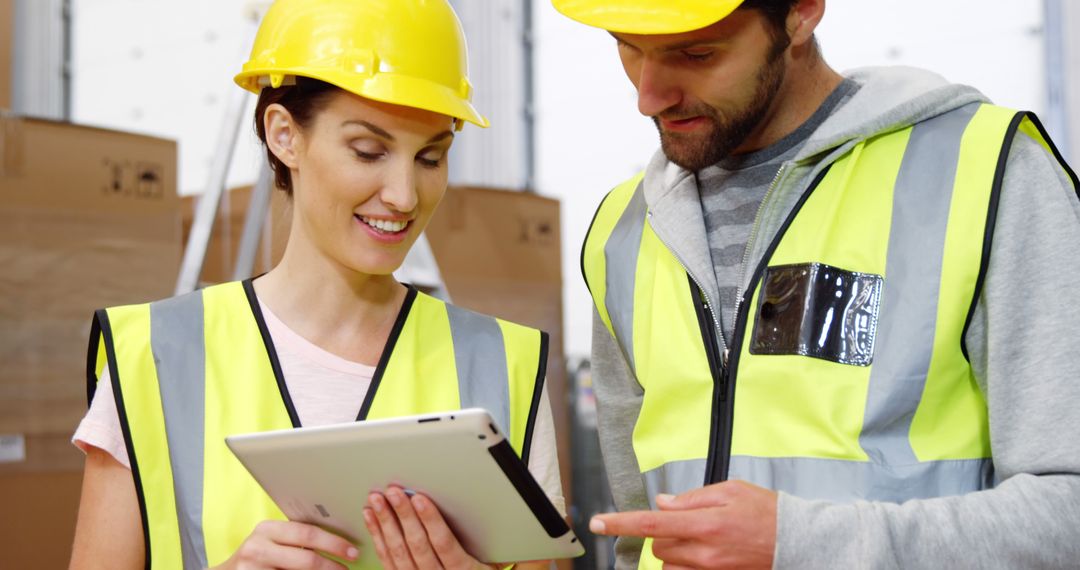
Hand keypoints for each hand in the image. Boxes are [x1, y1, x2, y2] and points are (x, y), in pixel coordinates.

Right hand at [212, 520, 358, 569]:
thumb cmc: (259, 555)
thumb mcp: (272, 540)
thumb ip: (296, 537)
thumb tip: (339, 540)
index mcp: (267, 529)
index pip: (307, 533)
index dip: (334, 543)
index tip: (353, 552)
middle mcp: (257, 548)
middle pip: (306, 559)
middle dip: (332, 566)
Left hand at [364, 486, 493, 569]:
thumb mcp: (493, 559)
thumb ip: (488, 539)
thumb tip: (492, 507)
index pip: (444, 544)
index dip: (430, 520)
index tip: (419, 498)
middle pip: (417, 546)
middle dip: (403, 516)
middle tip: (393, 492)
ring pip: (397, 552)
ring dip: (385, 523)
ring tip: (377, 500)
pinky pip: (386, 559)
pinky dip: (377, 536)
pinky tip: (371, 518)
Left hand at [589, 479, 777, 569]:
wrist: (796, 541)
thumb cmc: (765, 511)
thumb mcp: (729, 489)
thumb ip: (691, 497)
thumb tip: (662, 503)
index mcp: (705, 523)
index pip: (650, 524)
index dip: (619, 524)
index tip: (597, 523)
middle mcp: (704, 551)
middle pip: (657, 544)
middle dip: (663, 531)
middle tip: (689, 520)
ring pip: (668, 562)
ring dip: (673, 548)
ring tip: (700, 536)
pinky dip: (684, 563)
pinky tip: (702, 551)